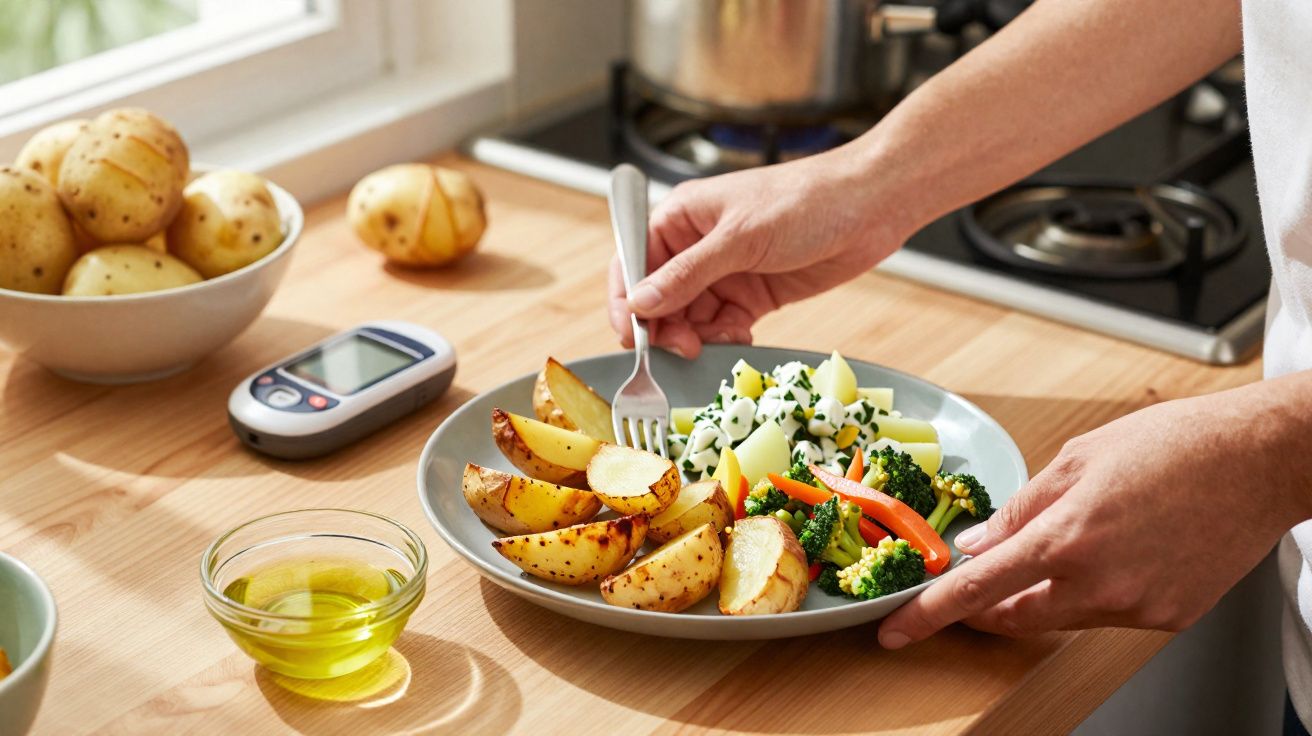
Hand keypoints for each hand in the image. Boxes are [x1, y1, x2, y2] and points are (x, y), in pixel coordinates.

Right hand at [607, 151, 910, 357]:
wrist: (872, 206)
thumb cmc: (806, 201)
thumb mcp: (741, 238)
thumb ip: (688, 274)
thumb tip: (640, 304)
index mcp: (682, 216)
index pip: (633, 261)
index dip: (626, 301)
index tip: (630, 337)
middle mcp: (697, 245)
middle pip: (659, 298)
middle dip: (665, 327)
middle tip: (684, 348)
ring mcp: (725, 271)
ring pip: (690, 317)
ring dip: (698, 336)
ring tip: (720, 341)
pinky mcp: (753, 293)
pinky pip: (722, 325)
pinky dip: (726, 337)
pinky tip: (742, 335)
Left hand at [877, 387, 1311, 647]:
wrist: (1260, 460)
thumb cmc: (1174, 445)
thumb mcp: (1077, 459)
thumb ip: (1020, 510)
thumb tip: (979, 545)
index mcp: (1066, 538)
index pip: (976, 590)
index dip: (928, 615)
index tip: (895, 631)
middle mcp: (1099, 583)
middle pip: (1015, 617)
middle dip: (984, 608)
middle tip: (972, 586)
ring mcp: (1137, 607)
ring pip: (1063, 616)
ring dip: (1045, 591)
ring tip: (1072, 541)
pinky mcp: (1168, 617)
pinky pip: (1109, 614)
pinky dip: (1095, 590)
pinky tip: (1118, 551)